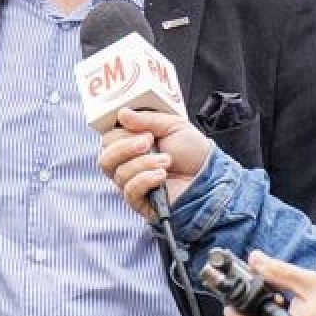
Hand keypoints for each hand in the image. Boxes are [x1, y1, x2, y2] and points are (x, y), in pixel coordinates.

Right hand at [96, 107, 212, 218]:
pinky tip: (161, 176)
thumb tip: (122, 113)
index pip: (108, 139)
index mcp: (132, 145)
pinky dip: (145, 180)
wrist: (209, 177)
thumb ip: (147, 119)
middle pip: (106, 158)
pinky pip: (129, 191)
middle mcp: (128, 164)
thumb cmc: (193, 152)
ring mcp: (132, 184)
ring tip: (166, 161)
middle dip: (125, 147)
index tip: (140, 129)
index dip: (119, 133)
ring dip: (143, 164)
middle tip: (148, 141)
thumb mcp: (173, 126)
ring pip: (119, 173)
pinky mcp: (140, 202)